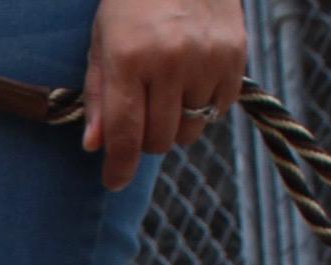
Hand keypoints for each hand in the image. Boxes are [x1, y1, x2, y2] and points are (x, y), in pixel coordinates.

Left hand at [82, 0, 246, 191]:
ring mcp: (207, 59)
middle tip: (143, 118)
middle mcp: (169, 61)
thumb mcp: (103, 41)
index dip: (119, 167)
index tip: (114, 181)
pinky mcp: (235, 56)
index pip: (125, 133)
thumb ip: (98, 96)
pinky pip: (219, 111)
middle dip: (146, 140)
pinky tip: (193, 81)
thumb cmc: (134, 2)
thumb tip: (95, 146)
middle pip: (159, 140)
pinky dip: (204, 108)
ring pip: (190, 132)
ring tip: (168, 96)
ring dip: (176, 126)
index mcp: (128, 58)